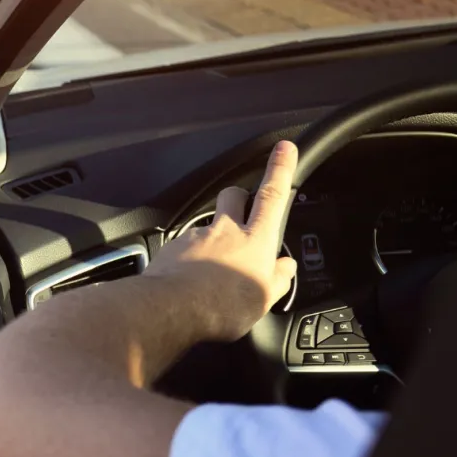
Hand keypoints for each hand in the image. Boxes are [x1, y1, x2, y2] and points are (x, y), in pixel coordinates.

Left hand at [144, 140, 299, 339]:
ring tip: (213, 265)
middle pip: (233, 195)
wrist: (171, 309)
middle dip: (240, 195)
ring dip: (212, 236)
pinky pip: (185, 245)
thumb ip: (277, 279)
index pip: (272, 196)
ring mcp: (195, 236)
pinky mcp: (172, 248)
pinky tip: (190, 278)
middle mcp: (224, 231)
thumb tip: (285, 266)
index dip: (280, 170)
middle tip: (243, 210)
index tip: (284, 148)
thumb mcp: (263, 300)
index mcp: (254, 240)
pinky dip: (190, 256)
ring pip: (207, 223)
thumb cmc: (221, 307)